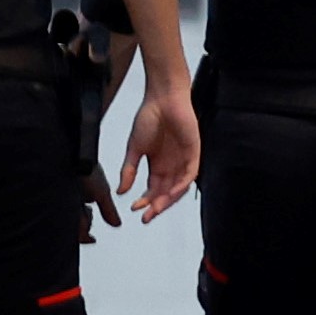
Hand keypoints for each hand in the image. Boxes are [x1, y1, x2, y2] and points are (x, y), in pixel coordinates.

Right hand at [120, 86, 200, 224]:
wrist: (162, 98)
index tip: (135, 209)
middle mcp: (171, 166)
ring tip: (157, 208)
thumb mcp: (134, 148)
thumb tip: (121, 191)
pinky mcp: (193, 152)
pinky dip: (182, 184)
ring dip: (169, 199)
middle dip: (157, 206)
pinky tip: (172, 191)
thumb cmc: (148, 118)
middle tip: (147, 217)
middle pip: (166, 192)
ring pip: (178, 187)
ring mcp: (183, 160)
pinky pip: (190, 173)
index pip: (153, 190)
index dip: (145, 201)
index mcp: (157, 165)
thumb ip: (128, 170)